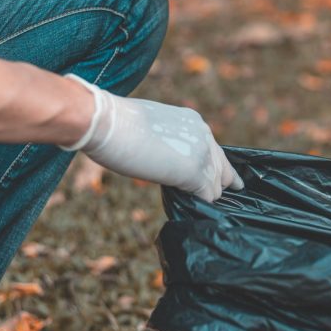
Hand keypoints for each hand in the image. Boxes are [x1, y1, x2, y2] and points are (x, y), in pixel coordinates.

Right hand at [62, 75, 241, 201]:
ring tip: (200, 206)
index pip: (213, 149)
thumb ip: (167, 141)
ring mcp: (202, 155)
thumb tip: (163, 156)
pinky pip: (207, 196)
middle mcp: (204, 135)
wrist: (108, 123)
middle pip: (222, 168)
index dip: (214, 165)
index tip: (218, 177)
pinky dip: (200, 203)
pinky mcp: (194, 173)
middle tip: (218, 196)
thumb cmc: (118, 122)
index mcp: (193, 122)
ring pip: (216, 185)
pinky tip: (192, 209)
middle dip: (219, 183)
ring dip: (205, 196)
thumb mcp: (152, 126)